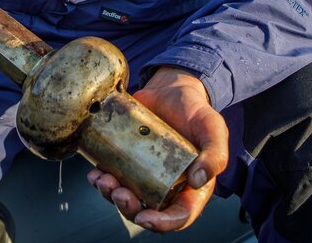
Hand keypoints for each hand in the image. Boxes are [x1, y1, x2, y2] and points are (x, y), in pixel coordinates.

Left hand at [87, 67, 228, 232]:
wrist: (171, 88)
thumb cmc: (195, 110)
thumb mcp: (213, 128)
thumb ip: (215, 154)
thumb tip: (198, 180)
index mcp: (191, 187)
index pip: (179, 216)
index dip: (163, 223)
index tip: (145, 217)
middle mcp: (167, 186)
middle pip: (146, 211)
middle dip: (129, 209)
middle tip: (120, 194)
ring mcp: (145, 175)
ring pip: (126, 198)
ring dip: (111, 195)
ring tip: (104, 180)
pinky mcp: (127, 161)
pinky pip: (112, 178)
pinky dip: (101, 179)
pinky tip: (96, 171)